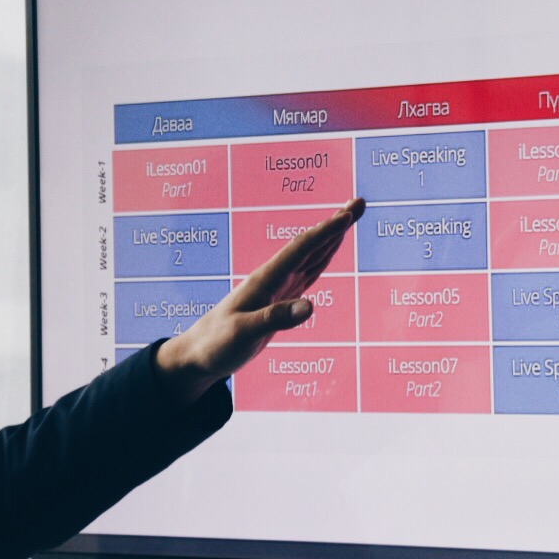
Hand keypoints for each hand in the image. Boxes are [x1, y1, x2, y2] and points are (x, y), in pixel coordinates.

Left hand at [154, 197, 364, 408]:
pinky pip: (308, 273)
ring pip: (312, 256)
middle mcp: (274, 278)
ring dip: (333, 237)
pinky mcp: (280, 300)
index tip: (348, 215)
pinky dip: (323, 259)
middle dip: (336, 224)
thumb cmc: (217, 344)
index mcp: (265, 280)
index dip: (326, 232)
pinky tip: (330, 250)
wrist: (199, 354)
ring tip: (350, 217)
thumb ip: (276, 319)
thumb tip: (310, 307)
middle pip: (311, 244)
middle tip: (359, 203)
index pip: (301, 249)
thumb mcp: (244, 333)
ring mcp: (278, 287)